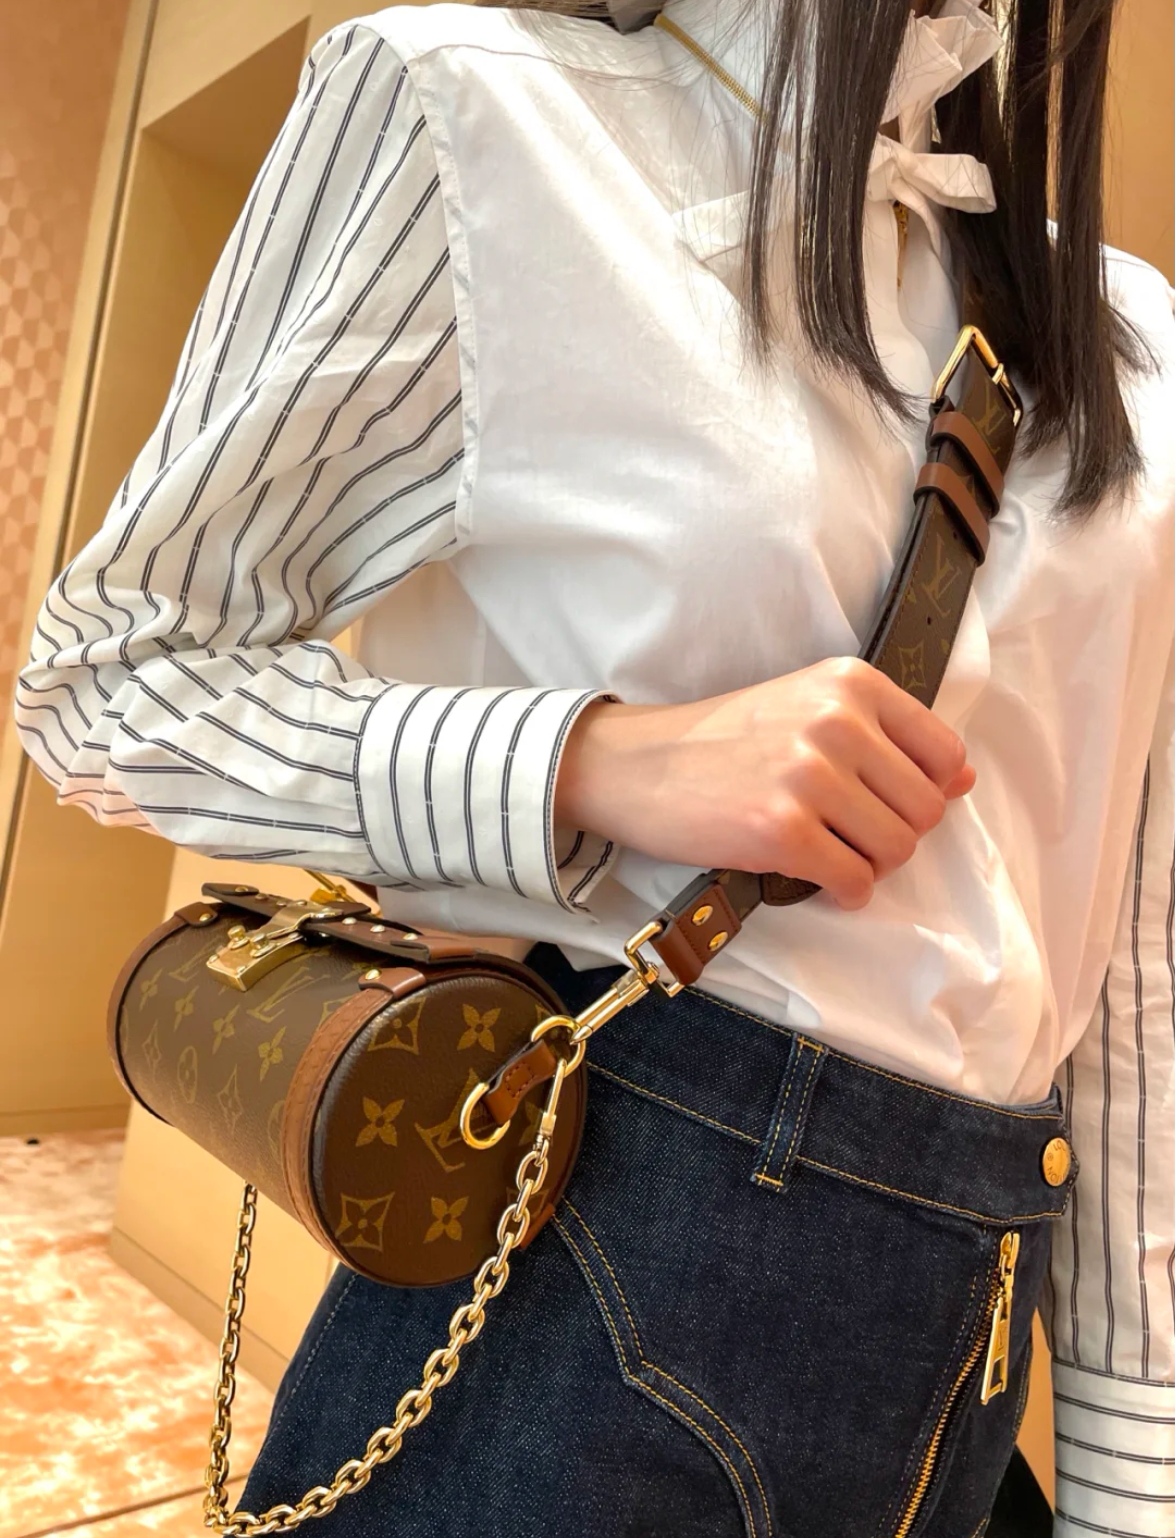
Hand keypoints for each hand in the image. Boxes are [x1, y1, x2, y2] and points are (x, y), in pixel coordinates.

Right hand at [555, 657, 974, 909]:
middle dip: (894, 834)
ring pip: (897, 849)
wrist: (637, 764)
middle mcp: (837, 721)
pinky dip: (845, 892)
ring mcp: (810, 776)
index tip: (887, 802)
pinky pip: (854, 881)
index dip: (926, 791)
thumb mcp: (807, 707)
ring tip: (831, 853)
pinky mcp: (782, 829)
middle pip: (925, 809)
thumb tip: (962, 781)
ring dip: (870, 865)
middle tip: (850, 834)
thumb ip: (884, 736)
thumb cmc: (723, 740)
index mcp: (851, 683)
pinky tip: (819, 879)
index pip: (944, 754)